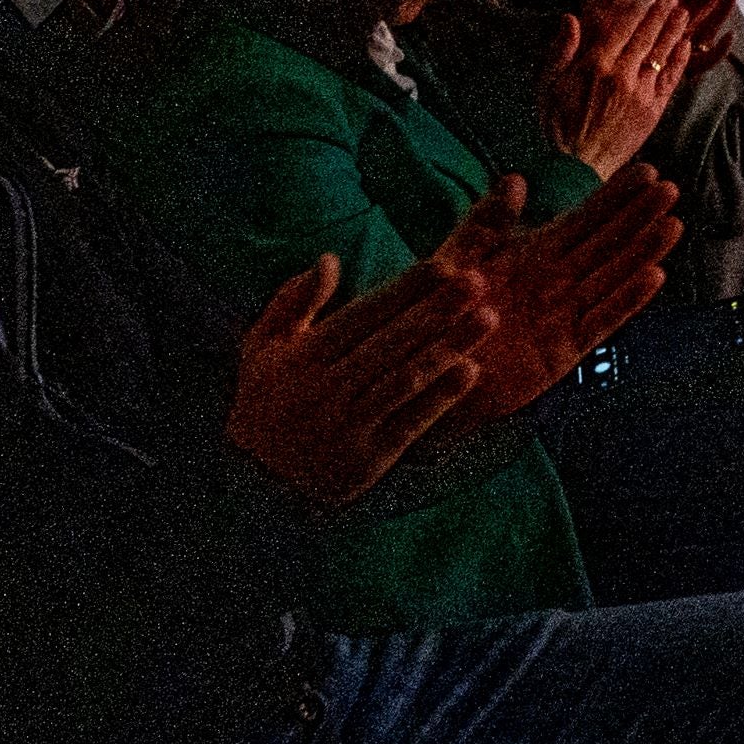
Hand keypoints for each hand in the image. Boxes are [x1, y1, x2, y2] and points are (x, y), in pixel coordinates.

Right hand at [225, 252, 495, 504]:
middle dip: (436, 310)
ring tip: (488, 318)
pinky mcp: (365, 460)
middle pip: (390, 343)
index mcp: (302, 359)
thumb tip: (329, 259)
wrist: (255, 484)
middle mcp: (323, 391)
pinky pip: (409, 423)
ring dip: (449, 346)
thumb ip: (292, 302)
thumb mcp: (262, 350)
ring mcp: (345, 427)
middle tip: (478, 282)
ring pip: (404, 379)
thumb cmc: (266, 401)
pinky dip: (440, 397)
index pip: (362, 316)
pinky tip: (471, 370)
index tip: (445, 265)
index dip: (405, 289)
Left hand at [420, 170, 683, 422]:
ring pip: (612, 277)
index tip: (648, 170)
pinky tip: (653, 277)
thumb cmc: (442, 317)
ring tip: (672, 225)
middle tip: (671, 189)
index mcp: (536, 255)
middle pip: (608, 243)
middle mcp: (557, 282)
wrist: (429, 373)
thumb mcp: (459, 259)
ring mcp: (563, 316)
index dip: (617, 196)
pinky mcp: (563, 353)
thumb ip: (487, 222)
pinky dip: (627, 301)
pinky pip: (600, 322)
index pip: (586, 218)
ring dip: (643, 252)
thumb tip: (516, 179)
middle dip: (639, 216)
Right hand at [535, 0, 718, 169]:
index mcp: (595, 66)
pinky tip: (687, 46)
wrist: (578, 166)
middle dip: (661, 14)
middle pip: (646, 36)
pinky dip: (680, 61)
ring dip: (674, 31)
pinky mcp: (653, 110)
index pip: (622, 27)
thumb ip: (560, 51)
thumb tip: (570, 17)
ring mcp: (640, 93)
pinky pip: (671, 79)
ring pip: (662, 54)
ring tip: (684, 14)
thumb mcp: (547, 86)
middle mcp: (621, 76)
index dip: (637, 9)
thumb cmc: (558, 125)